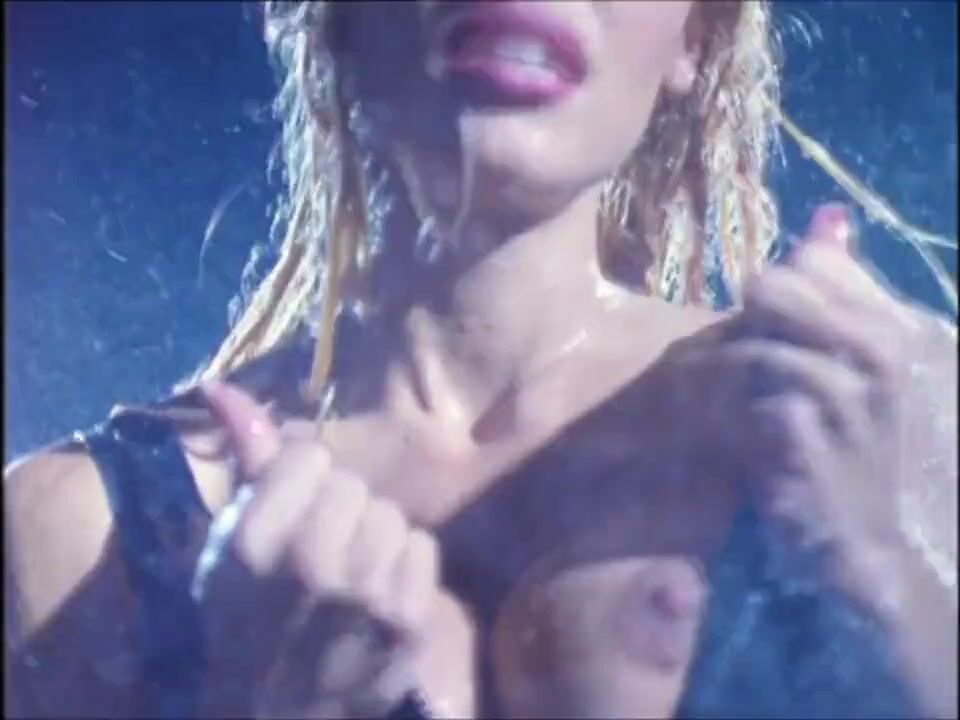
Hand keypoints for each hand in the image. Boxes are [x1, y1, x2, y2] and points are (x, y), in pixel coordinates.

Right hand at [195, 382, 440, 717]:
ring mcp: (363, 595)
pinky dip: (407, 569)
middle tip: (325, 551)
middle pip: (352, 485)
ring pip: (391, 515)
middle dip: (342, 511)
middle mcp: (308, 566)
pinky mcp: (408, 620)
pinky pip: (421, 547)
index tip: (296, 512)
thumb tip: (221, 388)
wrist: (286, 716)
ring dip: (376, 540)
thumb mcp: (231, 551)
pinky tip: (383, 598)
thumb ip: (244, 466)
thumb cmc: (255, 627)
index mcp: (252, 546)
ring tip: (354, 577)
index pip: (305, 457)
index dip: (302, 482)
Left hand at [724, 204, 951, 602]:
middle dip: (746, 321)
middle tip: (741, 360)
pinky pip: (749, 406)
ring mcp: (849, 402)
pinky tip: (732, 438)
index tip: (766, 325)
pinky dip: (730, 419)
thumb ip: (851, 291)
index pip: (813, 261)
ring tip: (722, 403)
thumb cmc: (879, 452)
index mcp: (902, 325)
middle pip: (773, 287)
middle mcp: (883, 353)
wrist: (885, 548)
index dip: (778, 289)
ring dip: (726, 374)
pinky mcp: (810, 446)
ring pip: (755, 347)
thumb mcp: (884, 366)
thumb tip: (825, 219)